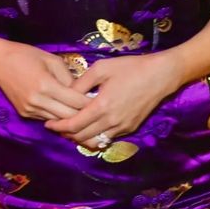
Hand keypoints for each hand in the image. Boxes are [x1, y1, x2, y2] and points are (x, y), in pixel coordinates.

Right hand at [0, 37, 89, 120]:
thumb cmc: (26, 55)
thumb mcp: (52, 60)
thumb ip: (68, 77)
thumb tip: (82, 91)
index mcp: (46, 85)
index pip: (74, 101)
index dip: (89, 103)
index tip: (102, 101)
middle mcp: (37, 101)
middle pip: (68, 116)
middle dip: (84, 116)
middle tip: (98, 113)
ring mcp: (29, 110)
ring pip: (58, 121)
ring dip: (72, 119)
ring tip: (87, 116)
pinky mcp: (24, 114)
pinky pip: (47, 118)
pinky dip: (58, 117)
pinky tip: (68, 114)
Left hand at [43, 52, 182, 149]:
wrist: (161, 75)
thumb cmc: (131, 67)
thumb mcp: (102, 68)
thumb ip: (81, 83)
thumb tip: (67, 93)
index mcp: (102, 106)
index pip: (74, 124)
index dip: (58, 126)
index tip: (48, 123)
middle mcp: (111, 122)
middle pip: (82, 136)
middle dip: (66, 133)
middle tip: (56, 126)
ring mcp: (122, 127)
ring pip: (95, 141)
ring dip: (80, 137)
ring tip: (71, 128)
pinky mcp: (130, 128)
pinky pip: (107, 138)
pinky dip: (95, 136)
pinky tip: (90, 126)